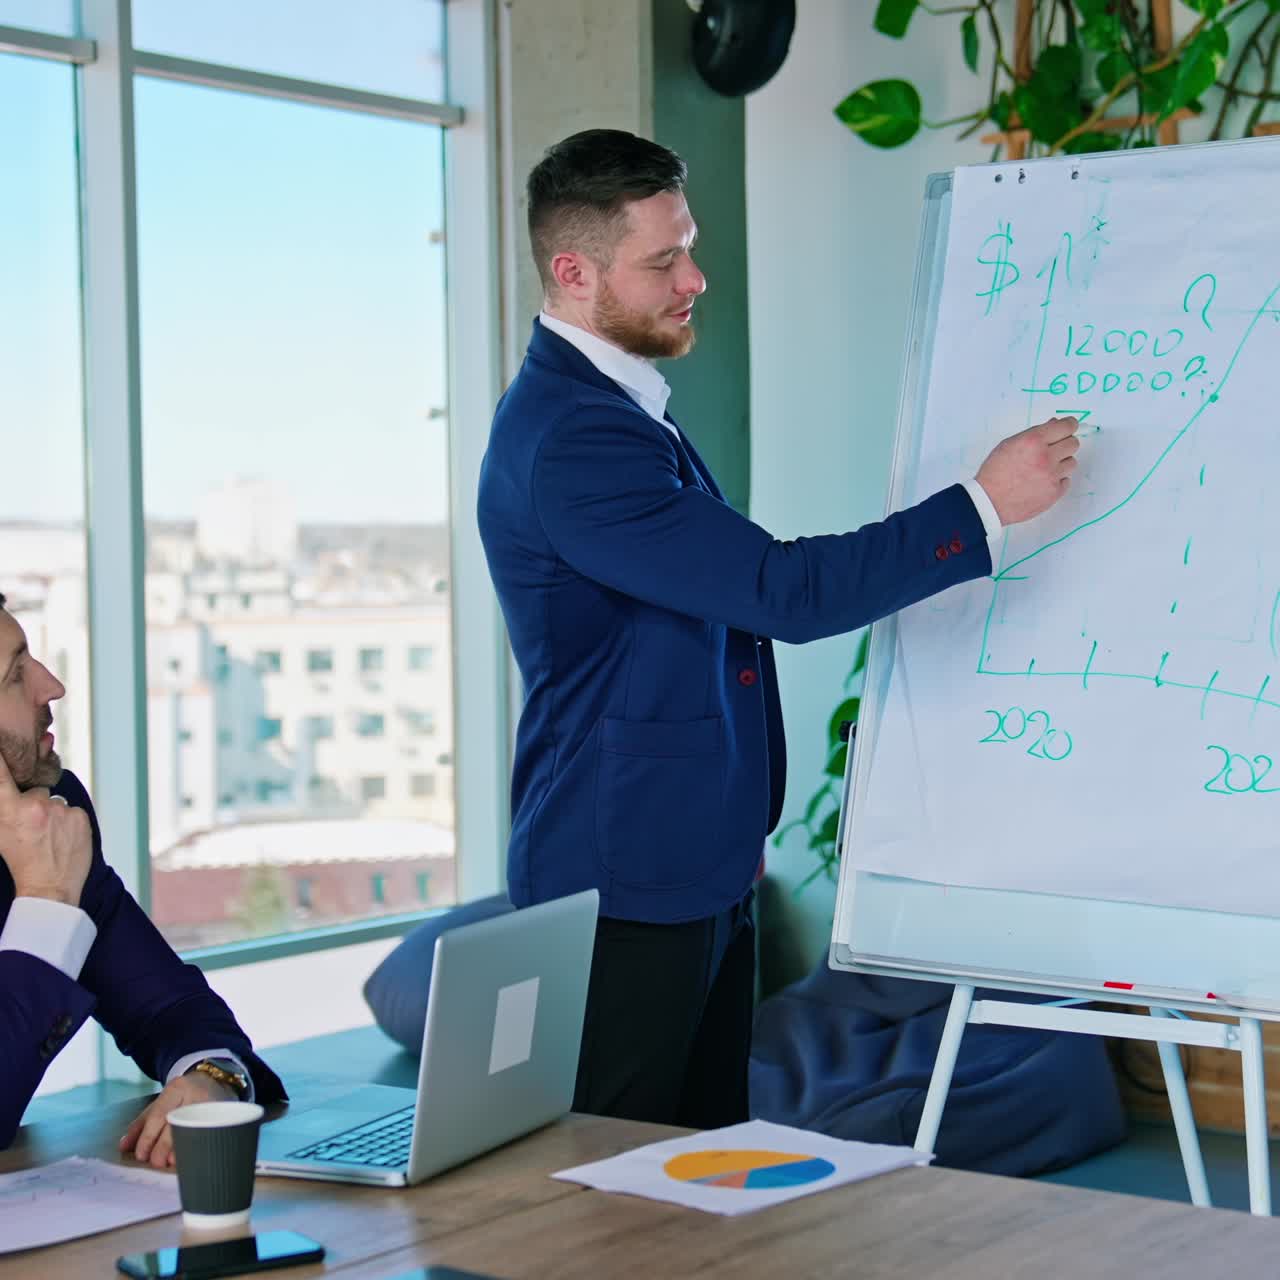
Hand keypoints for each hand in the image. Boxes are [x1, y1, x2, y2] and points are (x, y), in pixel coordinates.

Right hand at [0, 752, 90, 904]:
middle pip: (36, 789)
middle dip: (34, 803)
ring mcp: (58, 810)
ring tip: (48, 836)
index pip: (1, 775)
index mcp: (7, 809)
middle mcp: (33, 805)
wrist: (48, 887)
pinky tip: (62, 838)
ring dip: (53, 813)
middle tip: (33, 827)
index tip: (1, 739)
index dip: (2, 757)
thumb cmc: (19, 860)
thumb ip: (3, 805)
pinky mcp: (79, 815)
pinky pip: (71, 810)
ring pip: (55, 801)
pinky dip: (68, 821)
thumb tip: (9, 789)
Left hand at [119, 1072, 237, 1168]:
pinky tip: (189, 1157)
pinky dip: (196, 1148)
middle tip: (155, 1162)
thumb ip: (141, 1123)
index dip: (148, 1137)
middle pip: (176, 1123)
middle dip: (162, 1147)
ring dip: (179, 1150)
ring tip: (169, 1162)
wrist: (216, 1081)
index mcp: (177, 1088)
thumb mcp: (161, 1102)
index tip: (141, 1154)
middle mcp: (195, 1094)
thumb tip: (123, 1146)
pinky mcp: (223, 1115)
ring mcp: (212, 1104)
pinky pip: (208, 1134)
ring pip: (194, 1130)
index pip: (159, 1114)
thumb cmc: (183, 1096)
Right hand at [975, 416, 1079, 524]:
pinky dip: (1057, 480)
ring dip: (1061, 463)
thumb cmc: (995, 473)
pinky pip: (1066, 480)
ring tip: (1043, 469)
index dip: (1070, 425)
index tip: (1069, 426)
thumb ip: (1033, 433)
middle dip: (1065, 444)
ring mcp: (1052, 476)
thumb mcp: (1008, 445)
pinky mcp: (1055, 492)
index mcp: (1033, 441)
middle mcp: (1046, 457)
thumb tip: (1054, 425)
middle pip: (1073, 443)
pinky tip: (1042, 482)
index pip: (1066, 426)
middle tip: (1054, 449)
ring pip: (1071, 462)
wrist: (989, 501)